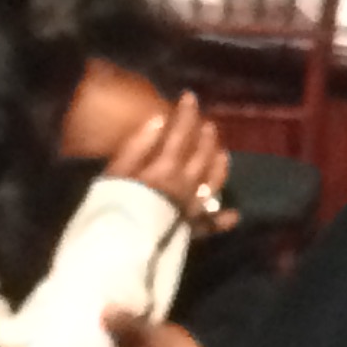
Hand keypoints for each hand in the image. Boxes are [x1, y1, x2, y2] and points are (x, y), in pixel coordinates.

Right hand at [106, 89, 231, 223]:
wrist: (120, 250)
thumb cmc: (112, 208)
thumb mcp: (116, 173)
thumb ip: (137, 146)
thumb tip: (158, 120)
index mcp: (166, 168)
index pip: (180, 134)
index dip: (186, 114)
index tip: (190, 96)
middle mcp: (186, 186)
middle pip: (202, 156)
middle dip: (206, 137)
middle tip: (209, 124)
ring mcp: (192, 208)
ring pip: (214, 184)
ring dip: (220, 167)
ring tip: (223, 155)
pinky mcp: (191, 231)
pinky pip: (212, 225)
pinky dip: (223, 220)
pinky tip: (234, 215)